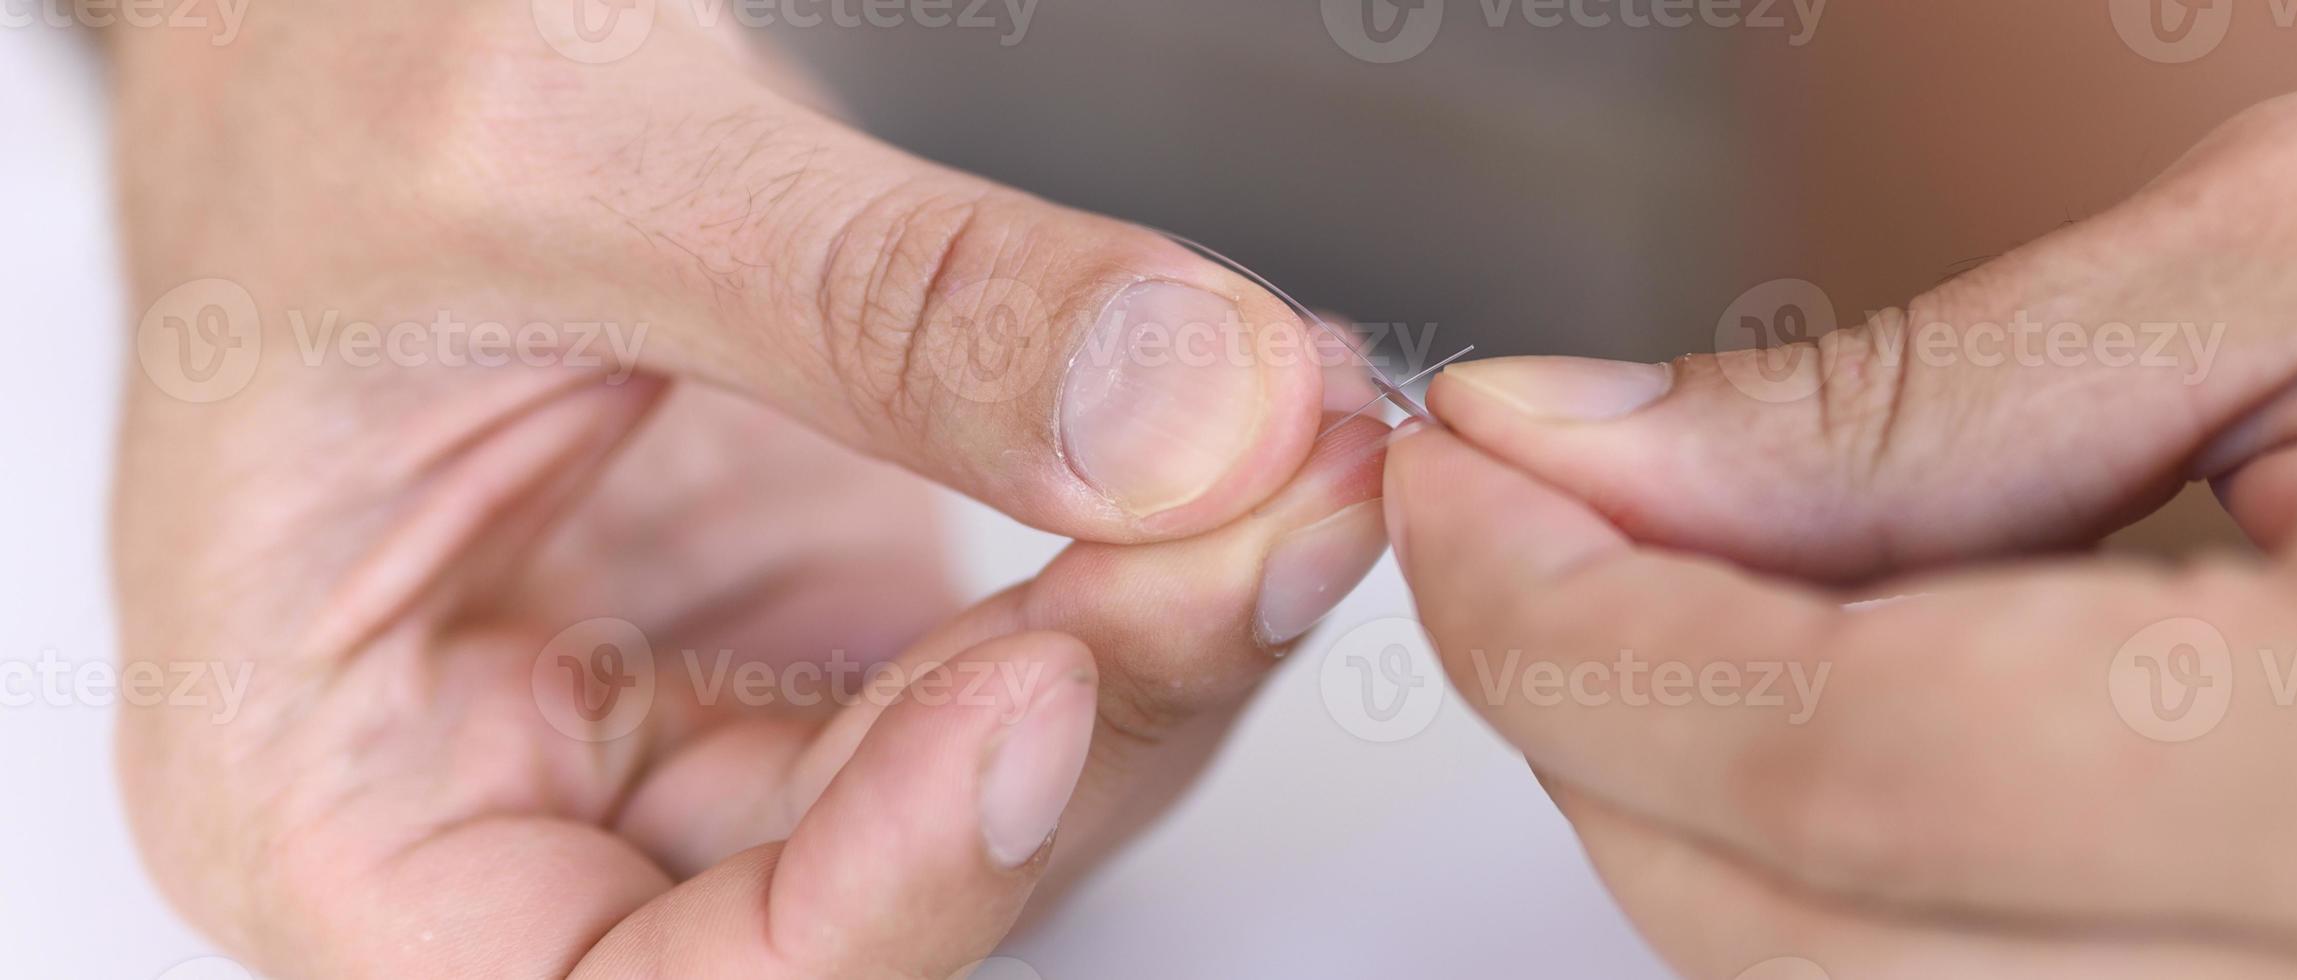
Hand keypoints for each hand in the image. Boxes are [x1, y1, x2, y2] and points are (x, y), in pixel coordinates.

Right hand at [109, 3, 1386, 975]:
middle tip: (1259, 516)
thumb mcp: (569, 159)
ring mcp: (698, 703)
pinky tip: (1247, 440)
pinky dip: (1157, 558)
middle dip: (1094, 713)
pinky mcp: (826, 611)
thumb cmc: (317, 76)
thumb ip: (882, 310)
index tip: (1038, 689)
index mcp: (329, 789)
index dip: (874, 893)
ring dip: (1168, 635)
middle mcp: (526, 789)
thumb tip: (1181, 418)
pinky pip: (1037, 654)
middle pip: (864, 888)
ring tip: (1291, 450)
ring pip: (993, 785)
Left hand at [1391, 24, 2296, 978]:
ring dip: (1746, 826)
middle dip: (1615, 731)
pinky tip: (1924, 718)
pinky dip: (1915, 901)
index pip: (1834, 766)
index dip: (1568, 630)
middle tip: (1555, 517)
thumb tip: (1583, 462)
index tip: (1458, 488)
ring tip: (1748, 590)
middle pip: (1819, 952)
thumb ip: (1920, 404)